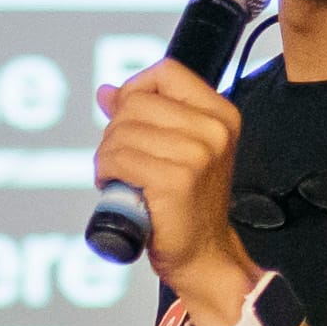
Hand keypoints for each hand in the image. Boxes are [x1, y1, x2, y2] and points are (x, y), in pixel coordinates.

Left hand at [93, 61, 258, 317]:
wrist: (204, 253)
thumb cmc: (188, 203)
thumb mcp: (178, 149)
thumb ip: (145, 116)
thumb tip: (106, 92)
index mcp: (221, 115)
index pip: (168, 72)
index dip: (137, 88)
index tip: (128, 116)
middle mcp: (214, 130)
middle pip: (138, 101)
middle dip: (116, 128)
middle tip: (120, 158)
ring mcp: (197, 154)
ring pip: (123, 131)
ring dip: (107, 154)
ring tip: (117, 174)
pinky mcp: (175, 180)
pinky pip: (119, 158)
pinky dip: (106, 171)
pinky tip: (114, 185)